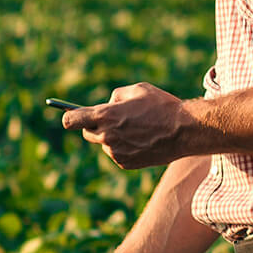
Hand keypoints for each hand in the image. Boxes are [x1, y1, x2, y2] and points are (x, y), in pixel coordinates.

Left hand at [62, 83, 195, 168]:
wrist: (183, 131)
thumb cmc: (162, 106)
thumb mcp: (138, 89)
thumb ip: (116, 96)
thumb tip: (107, 105)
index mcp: (106, 116)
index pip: (72, 120)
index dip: (69, 117)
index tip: (70, 116)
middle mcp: (107, 136)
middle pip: (88, 133)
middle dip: (95, 126)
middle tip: (111, 120)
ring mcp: (116, 152)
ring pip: (105, 144)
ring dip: (113, 137)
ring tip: (137, 129)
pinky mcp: (125, 163)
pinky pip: (117, 154)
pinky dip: (124, 147)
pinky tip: (142, 140)